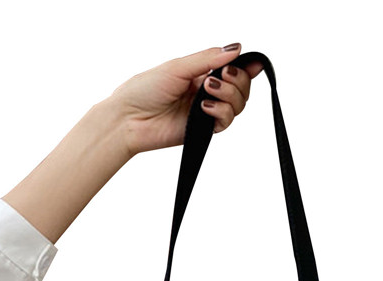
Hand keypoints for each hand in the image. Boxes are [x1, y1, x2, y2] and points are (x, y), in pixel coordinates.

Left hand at [109, 43, 263, 156]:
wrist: (129, 119)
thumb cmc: (144, 90)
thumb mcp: (178, 66)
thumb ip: (209, 58)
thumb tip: (236, 48)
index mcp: (200, 73)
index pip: (233, 69)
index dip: (247, 67)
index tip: (253, 64)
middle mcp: (206, 92)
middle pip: (241, 88)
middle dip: (238, 80)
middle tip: (220, 77)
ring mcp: (205, 112)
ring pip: (238, 105)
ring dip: (229, 95)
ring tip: (208, 90)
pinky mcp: (203, 130)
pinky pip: (226, 121)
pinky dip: (221, 112)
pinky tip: (204, 107)